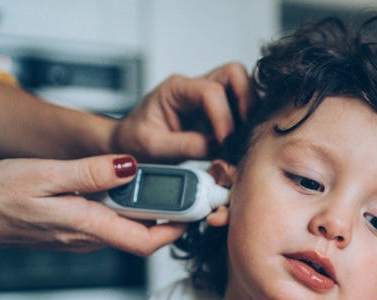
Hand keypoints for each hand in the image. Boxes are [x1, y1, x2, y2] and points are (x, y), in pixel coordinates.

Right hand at [0, 156, 184, 254]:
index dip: (177, 228)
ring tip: (171, 184)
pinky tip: (130, 186)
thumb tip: (130, 168)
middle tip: (193, 190)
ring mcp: (81, 236)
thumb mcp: (44, 175)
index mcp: (86, 226)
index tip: (197, 209)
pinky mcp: (74, 228)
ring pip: (128, 227)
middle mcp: (89, 237)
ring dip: (152, 210)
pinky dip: (128, 207)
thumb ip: (90, 173)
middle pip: (144, 234)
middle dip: (173, 216)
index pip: (146, 240)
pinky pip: (111, 221)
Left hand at [110, 62, 249, 161]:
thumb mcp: (154, 146)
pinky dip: (246, 121)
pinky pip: (240, 107)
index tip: (224, 142)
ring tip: (242, 136)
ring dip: (249, 110)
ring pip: (243, 86)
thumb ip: (187, 145)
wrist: (128, 143)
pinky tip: (239, 139)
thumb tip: (218, 148)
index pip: (211, 92)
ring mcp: (207, 98)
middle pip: (234, 74)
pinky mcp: (216, 112)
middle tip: (245, 129)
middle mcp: (195, 87)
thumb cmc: (135, 139)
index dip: (223, 118)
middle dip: (246, 100)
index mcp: (176, 88)